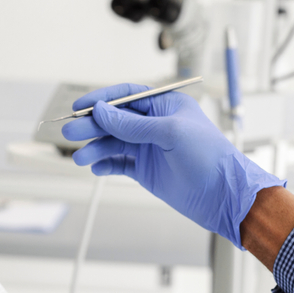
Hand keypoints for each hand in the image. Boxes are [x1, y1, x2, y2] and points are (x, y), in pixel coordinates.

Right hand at [62, 83, 283, 248]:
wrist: (223, 196)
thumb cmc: (209, 157)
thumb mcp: (169, 133)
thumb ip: (132, 123)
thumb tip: (101, 111)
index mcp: (165, 106)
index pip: (126, 96)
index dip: (101, 100)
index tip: (78, 107)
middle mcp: (155, 125)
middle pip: (115, 120)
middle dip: (92, 126)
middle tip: (70, 133)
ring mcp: (150, 148)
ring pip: (114, 143)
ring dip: (95, 148)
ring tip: (80, 158)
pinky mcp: (147, 170)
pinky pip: (119, 164)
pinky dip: (106, 165)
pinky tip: (96, 168)